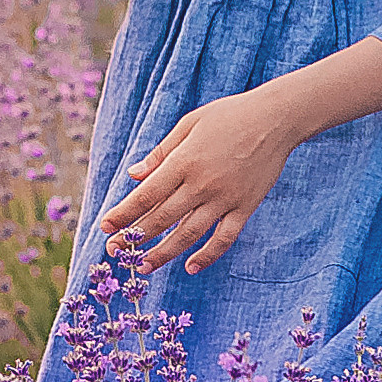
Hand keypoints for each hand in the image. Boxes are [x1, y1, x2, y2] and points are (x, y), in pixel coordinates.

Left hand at [100, 88, 294, 275]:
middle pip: (162, 218)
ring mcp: (225, 198)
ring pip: (189, 233)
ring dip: (164, 253)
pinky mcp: (245, 206)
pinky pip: (224, 237)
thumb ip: (161, 153)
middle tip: (114, 253)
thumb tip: (134, 176)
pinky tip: (191, 266)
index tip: (105, 227)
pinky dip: (208, 255)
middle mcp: (202, 183)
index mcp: (184, 161)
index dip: (123, 213)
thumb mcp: (190, 124)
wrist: (276, 118)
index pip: (146, 194)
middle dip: (134, 237)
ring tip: (144, 266)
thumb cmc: (229, 116)